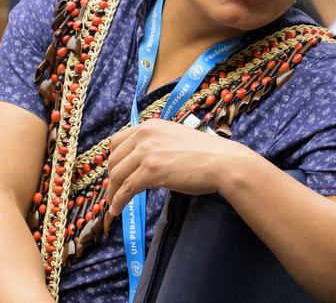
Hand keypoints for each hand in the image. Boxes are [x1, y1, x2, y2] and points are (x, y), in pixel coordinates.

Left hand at [104, 118, 258, 215]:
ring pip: (118, 175)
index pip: (117, 141)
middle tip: (115, 191)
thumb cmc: (205, 153)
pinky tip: (117, 209)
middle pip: (114, 159)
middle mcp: (144, 135)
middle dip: (113, 178)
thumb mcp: (173, 138)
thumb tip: (141, 161)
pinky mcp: (151, 171)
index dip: (114, 159)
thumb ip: (155, 144)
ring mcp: (147, 152)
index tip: (115, 172)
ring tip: (113, 204)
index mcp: (149, 126)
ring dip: (113, 192)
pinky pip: (127, 188)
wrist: (223, 162)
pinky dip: (119, 200)